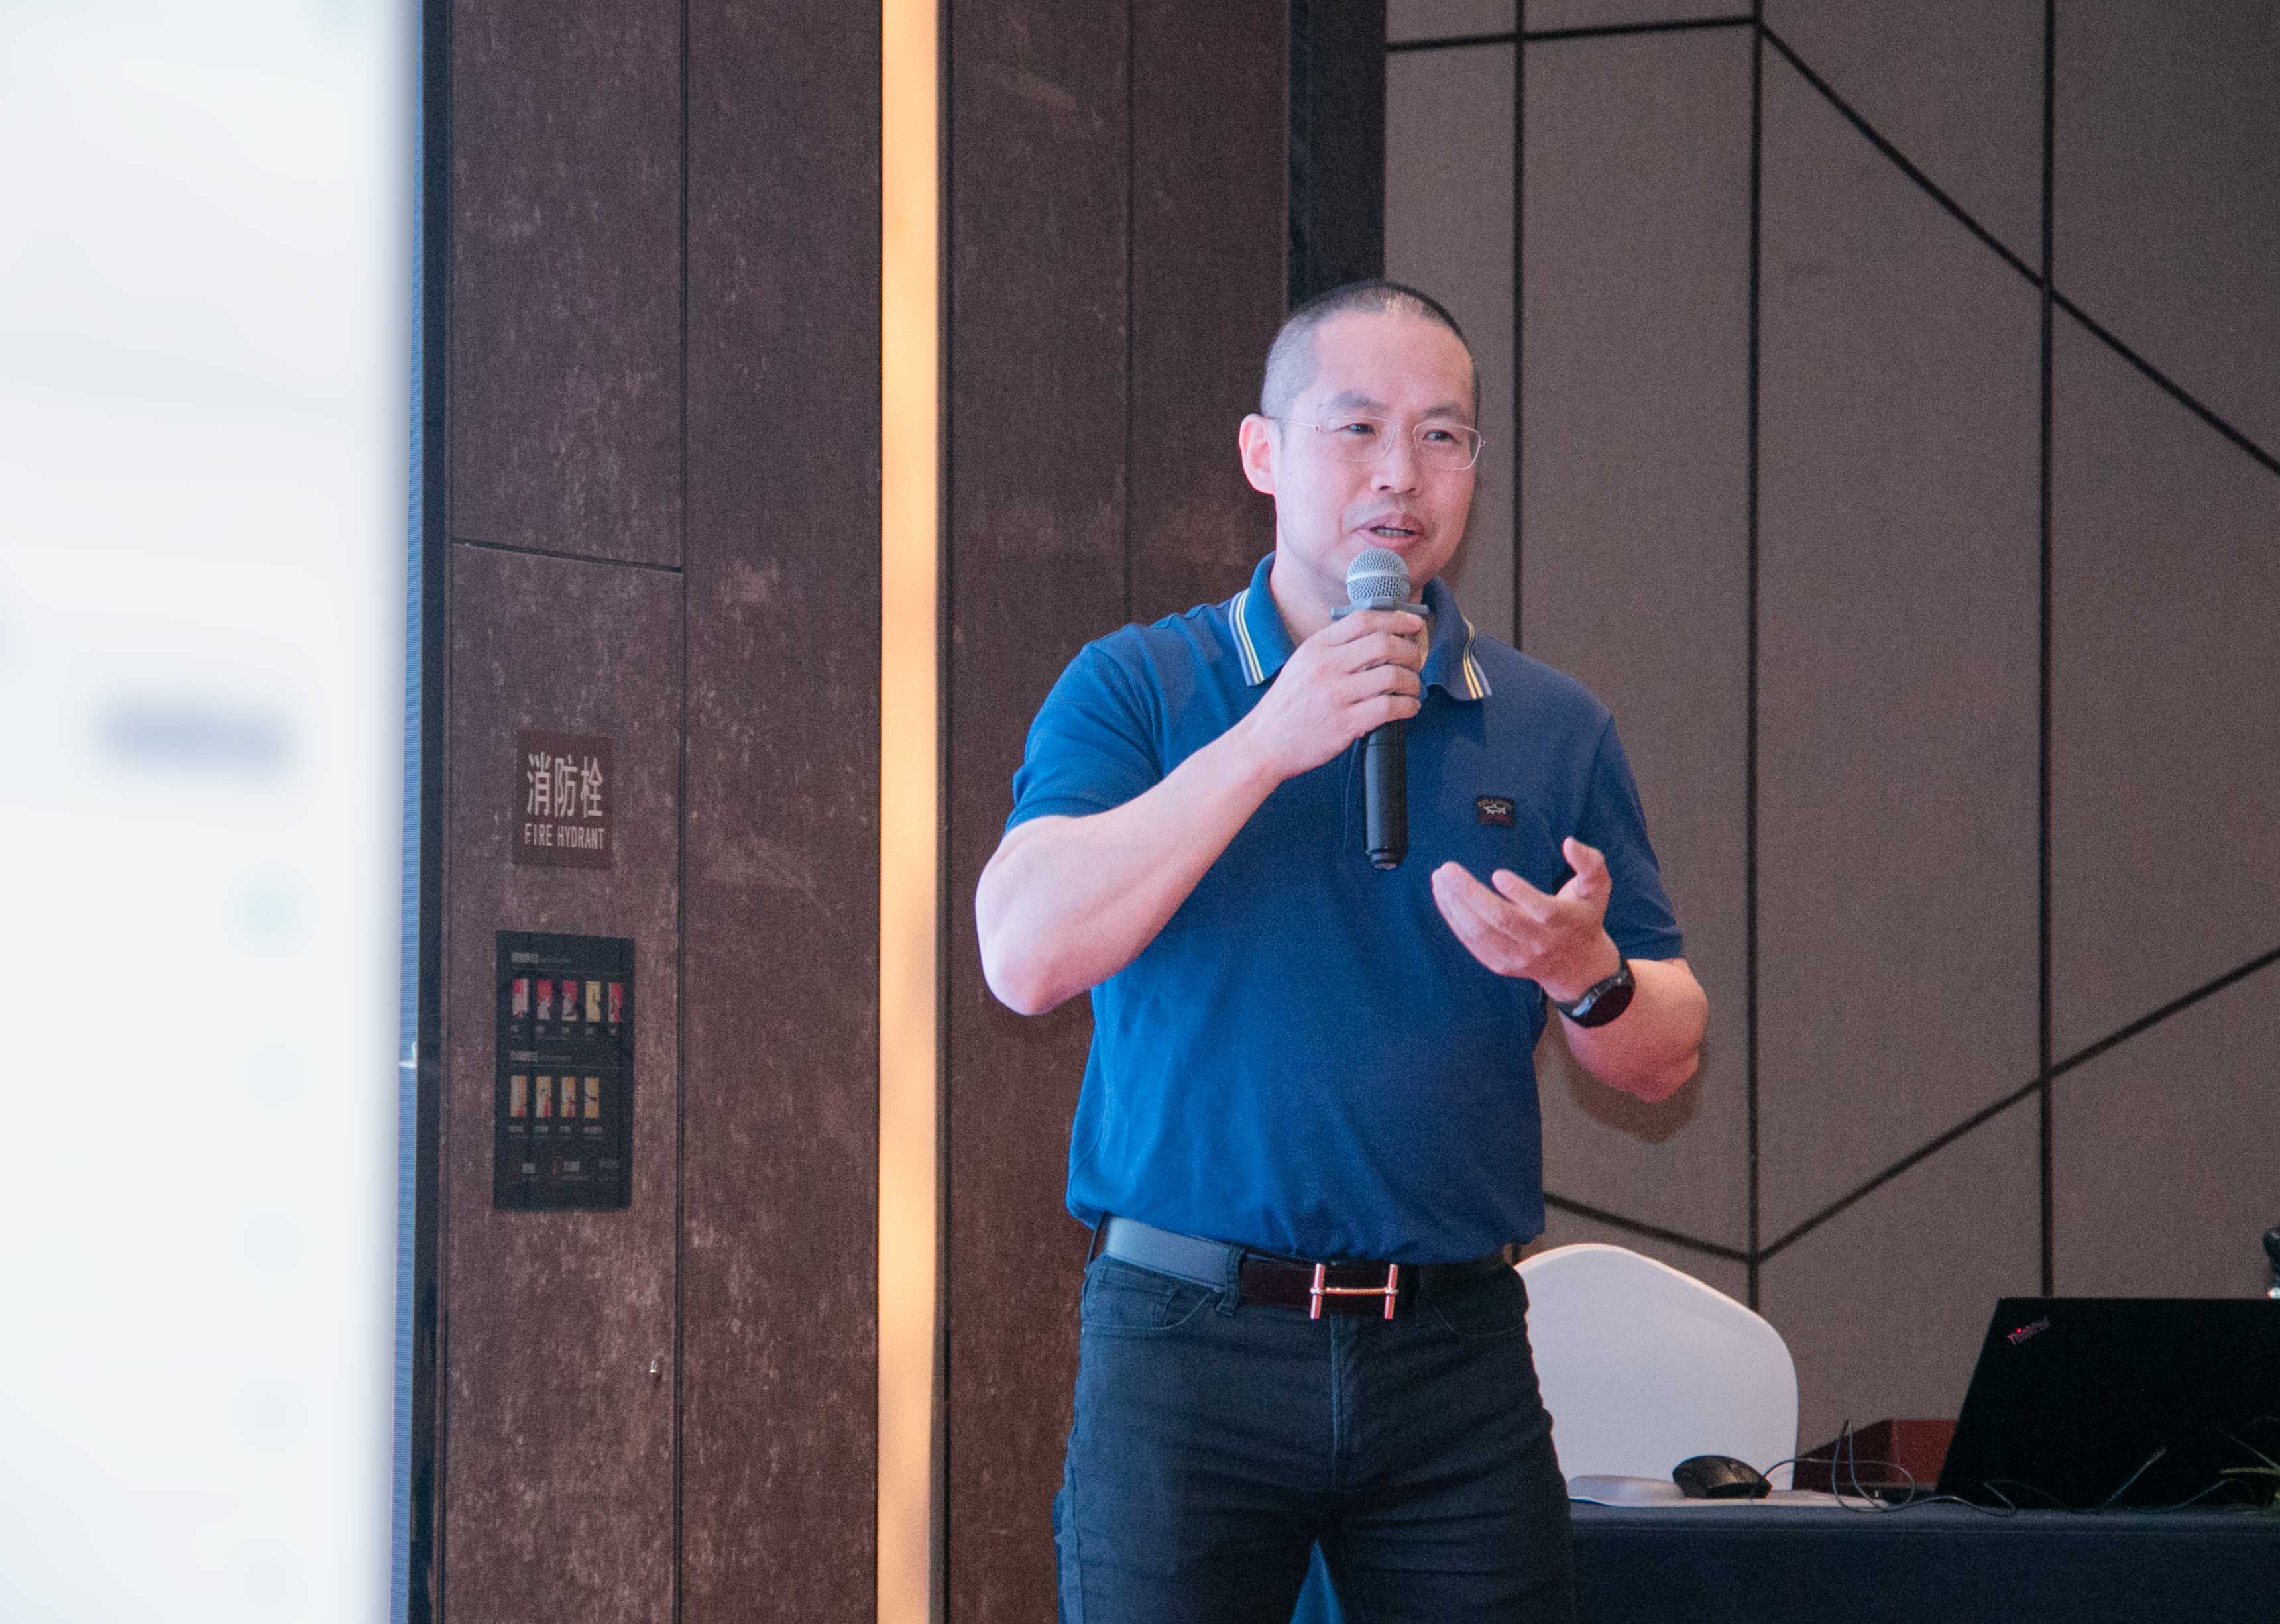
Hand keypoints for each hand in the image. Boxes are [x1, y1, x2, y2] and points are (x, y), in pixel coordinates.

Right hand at [1237, 608, 1424, 781]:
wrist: (1263, 744)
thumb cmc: (1285, 706)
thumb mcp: (1301, 664)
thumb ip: (1332, 649)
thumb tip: (1374, 638)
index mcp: (1317, 647)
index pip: (1363, 620)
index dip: (1396, 619)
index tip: (1413, 624)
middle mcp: (1327, 667)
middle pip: (1384, 644)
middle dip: (1410, 651)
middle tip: (1415, 661)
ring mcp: (1336, 695)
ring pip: (1393, 676)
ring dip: (1412, 681)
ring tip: (1412, 688)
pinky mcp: (1346, 724)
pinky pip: (1390, 708)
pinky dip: (1408, 706)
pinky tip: (1409, 708)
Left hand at [1431, 837, 1622, 1002]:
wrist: (1578, 968)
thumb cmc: (1584, 916)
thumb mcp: (1597, 888)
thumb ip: (1589, 863)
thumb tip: (1568, 842)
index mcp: (1563, 922)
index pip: (1541, 910)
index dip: (1519, 893)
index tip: (1497, 874)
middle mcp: (1539, 943)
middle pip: (1500, 920)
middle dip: (1470, 894)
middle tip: (1448, 869)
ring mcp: (1518, 957)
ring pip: (1481, 933)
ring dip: (1455, 906)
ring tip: (1440, 880)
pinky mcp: (1501, 965)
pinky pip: (1472, 943)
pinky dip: (1454, 920)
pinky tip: (1444, 898)